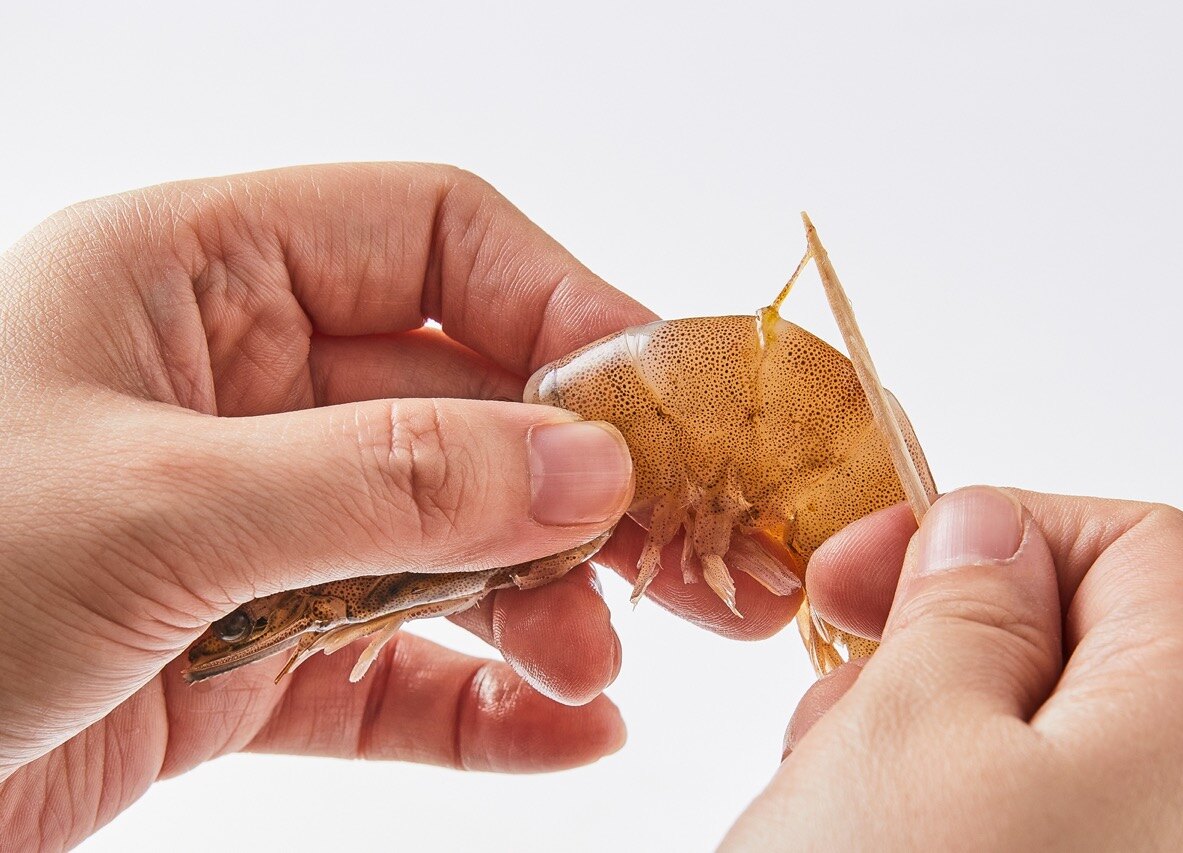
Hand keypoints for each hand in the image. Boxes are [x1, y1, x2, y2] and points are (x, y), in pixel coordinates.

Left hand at [0, 164, 796, 848]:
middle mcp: (237, 389)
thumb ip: (387, 483)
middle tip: (680, 560)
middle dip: (572, 484)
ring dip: (538, 602)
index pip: (433, 239)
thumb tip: (590, 471)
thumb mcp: (155, 510)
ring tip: (602, 667)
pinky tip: (566, 733)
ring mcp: (252, 523)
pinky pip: (396, 664)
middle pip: (464, 403)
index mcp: (197, 279)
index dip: (559, 305)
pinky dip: (482, 702)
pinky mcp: (246, 650)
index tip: (655, 409)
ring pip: (443, 540)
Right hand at [724, 487, 1182, 849]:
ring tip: (826, 772)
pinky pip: (1018, 810)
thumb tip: (988, 530)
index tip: (884, 554)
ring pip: (1034, 730)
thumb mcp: (907, 728)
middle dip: (942, 627)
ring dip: (917, 715)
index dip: (1009, 524)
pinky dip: (932, 791)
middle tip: (836, 645)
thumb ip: (966, 601)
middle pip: (1084, 639)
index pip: (1147, 548)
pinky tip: (847, 823)